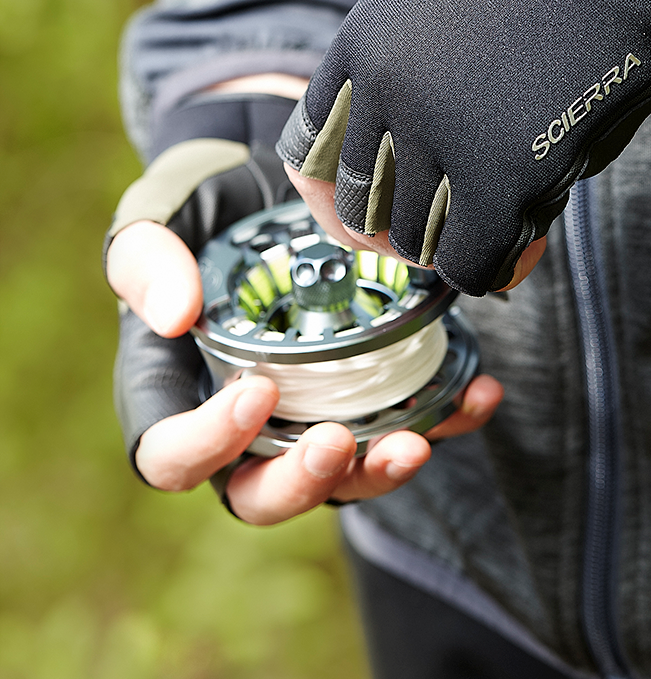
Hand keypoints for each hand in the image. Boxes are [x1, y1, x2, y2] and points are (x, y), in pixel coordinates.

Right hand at [109, 218, 503, 523]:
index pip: (171, 454)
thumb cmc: (209, 206)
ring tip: (417, 440)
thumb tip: (174, 318)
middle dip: (302, 484)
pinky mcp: (372, 389)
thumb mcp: (163, 216)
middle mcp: (247, 421)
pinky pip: (407, 423)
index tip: (257, 388)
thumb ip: (145, 259)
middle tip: (337, 443)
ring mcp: (314, 410)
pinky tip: (477, 391)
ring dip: (380, 471)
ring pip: (341, 479)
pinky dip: (447, 418)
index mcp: (180, 392)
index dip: (207, 444)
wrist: (277, 184)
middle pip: (260, 494)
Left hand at [277, 0, 650, 295]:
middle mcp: (384, 89)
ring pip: (413, 239)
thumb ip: (413, 92)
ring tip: (497, 218)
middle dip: (402, 225)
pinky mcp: (499, 176)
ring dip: (450, 243)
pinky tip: (512, 249)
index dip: (344, 191)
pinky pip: (468, 263)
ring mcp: (437, 133)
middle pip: (363, 204)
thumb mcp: (447, 17)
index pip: (311, 151)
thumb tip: (415, 192)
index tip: (377, 210)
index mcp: (362, 44)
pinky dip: (484, 269)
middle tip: (449, 224)